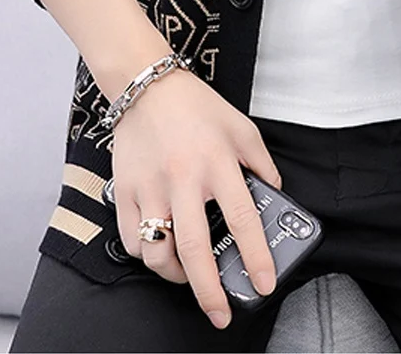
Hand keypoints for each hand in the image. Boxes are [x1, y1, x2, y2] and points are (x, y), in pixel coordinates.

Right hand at [111, 69, 282, 329]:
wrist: (148, 86)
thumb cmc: (197, 107)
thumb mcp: (242, 128)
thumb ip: (262, 163)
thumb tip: (274, 195)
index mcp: (218, 162)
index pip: (242, 219)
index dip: (255, 256)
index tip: (264, 283)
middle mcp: (184, 178)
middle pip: (195, 249)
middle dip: (210, 292)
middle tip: (221, 314)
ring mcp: (151, 187)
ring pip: (158, 252)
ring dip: (175, 276)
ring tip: (189, 278)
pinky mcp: (126, 191)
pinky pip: (133, 239)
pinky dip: (146, 255)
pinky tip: (160, 252)